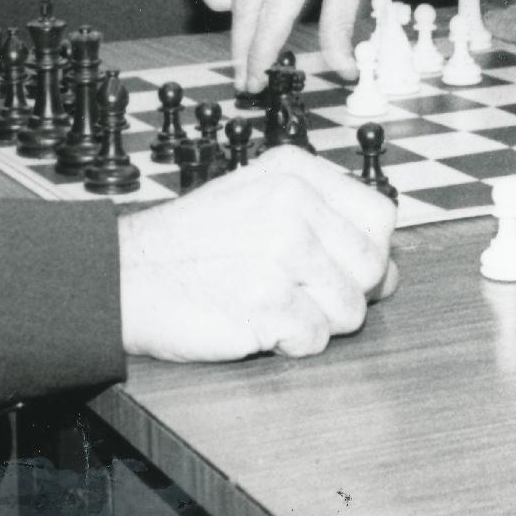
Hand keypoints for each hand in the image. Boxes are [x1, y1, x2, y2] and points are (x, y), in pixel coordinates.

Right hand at [118, 147, 397, 361]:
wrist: (124, 274)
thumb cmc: (192, 244)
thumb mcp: (258, 202)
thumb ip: (326, 225)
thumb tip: (391, 273)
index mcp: (294, 171)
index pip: (379, 215)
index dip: (366, 250)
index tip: (336, 265)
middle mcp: (291, 203)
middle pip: (373, 265)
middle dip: (345, 292)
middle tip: (300, 294)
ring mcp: (279, 251)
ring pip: (351, 309)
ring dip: (317, 322)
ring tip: (272, 305)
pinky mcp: (266, 301)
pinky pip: (315, 339)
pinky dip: (290, 344)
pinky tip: (256, 323)